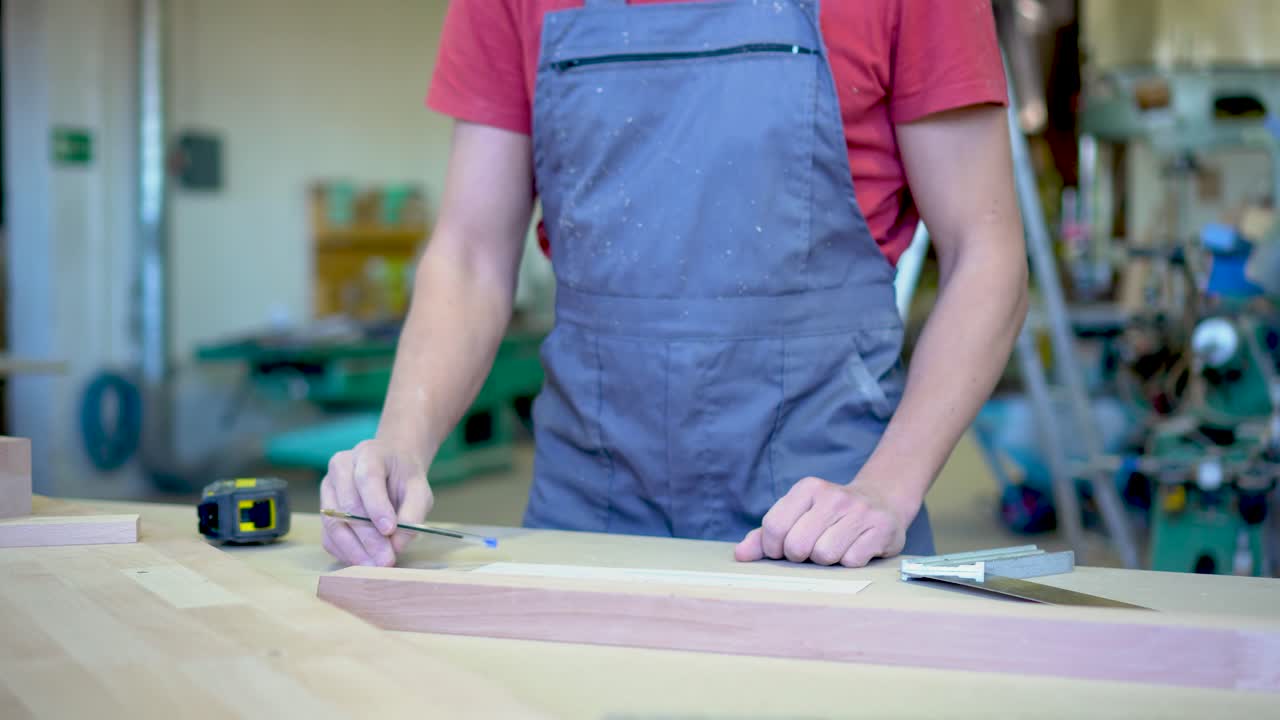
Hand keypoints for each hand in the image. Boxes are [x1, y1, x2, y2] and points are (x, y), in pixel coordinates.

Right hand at [320, 439, 432, 566]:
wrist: (391, 469)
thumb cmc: (405, 479)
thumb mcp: (420, 490)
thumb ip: (413, 513)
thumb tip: (397, 544)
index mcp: (368, 453)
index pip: (367, 478)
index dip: (377, 506)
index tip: (390, 530)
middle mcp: (341, 467)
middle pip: (347, 503)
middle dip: (368, 536)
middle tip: (386, 559)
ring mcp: (328, 488)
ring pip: (333, 522)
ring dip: (354, 549)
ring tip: (375, 566)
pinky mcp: (324, 510)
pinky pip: (328, 535)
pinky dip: (345, 552)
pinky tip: (364, 562)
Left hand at [734, 476, 911, 566]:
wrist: (881, 502)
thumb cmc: (829, 516)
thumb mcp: (797, 516)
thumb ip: (766, 535)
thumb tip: (740, 555)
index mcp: (807, 488)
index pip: (774, 526)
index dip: (773, 548)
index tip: (783, 551)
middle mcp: (833, 496)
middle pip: (797, 545)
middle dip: (800, 557)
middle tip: (811, 551)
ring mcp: (859, 511)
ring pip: (824, 555)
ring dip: (825, 561)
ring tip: (834, 548)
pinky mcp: (881, 529)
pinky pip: (851, 561)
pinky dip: (849, 563)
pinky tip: (855, 549)